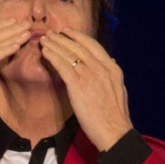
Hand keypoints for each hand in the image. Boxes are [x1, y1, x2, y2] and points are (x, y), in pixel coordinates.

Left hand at [40, 28, 132, 151]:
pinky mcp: (78, 86)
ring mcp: (89, 75)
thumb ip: (113, 74)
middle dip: (63, 38)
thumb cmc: (115, 116)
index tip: (68, 32)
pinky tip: (45, 52)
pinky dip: (53, 57)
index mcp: (111, 68)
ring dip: (55, 45)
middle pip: (79, 47)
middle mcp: (101, 68)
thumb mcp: (119, 89)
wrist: (114, 131)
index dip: (79, 37)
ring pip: (69, 54)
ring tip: (44, 39)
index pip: (93, 46)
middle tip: (51, 32)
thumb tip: (111, 61)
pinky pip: (63, 66)